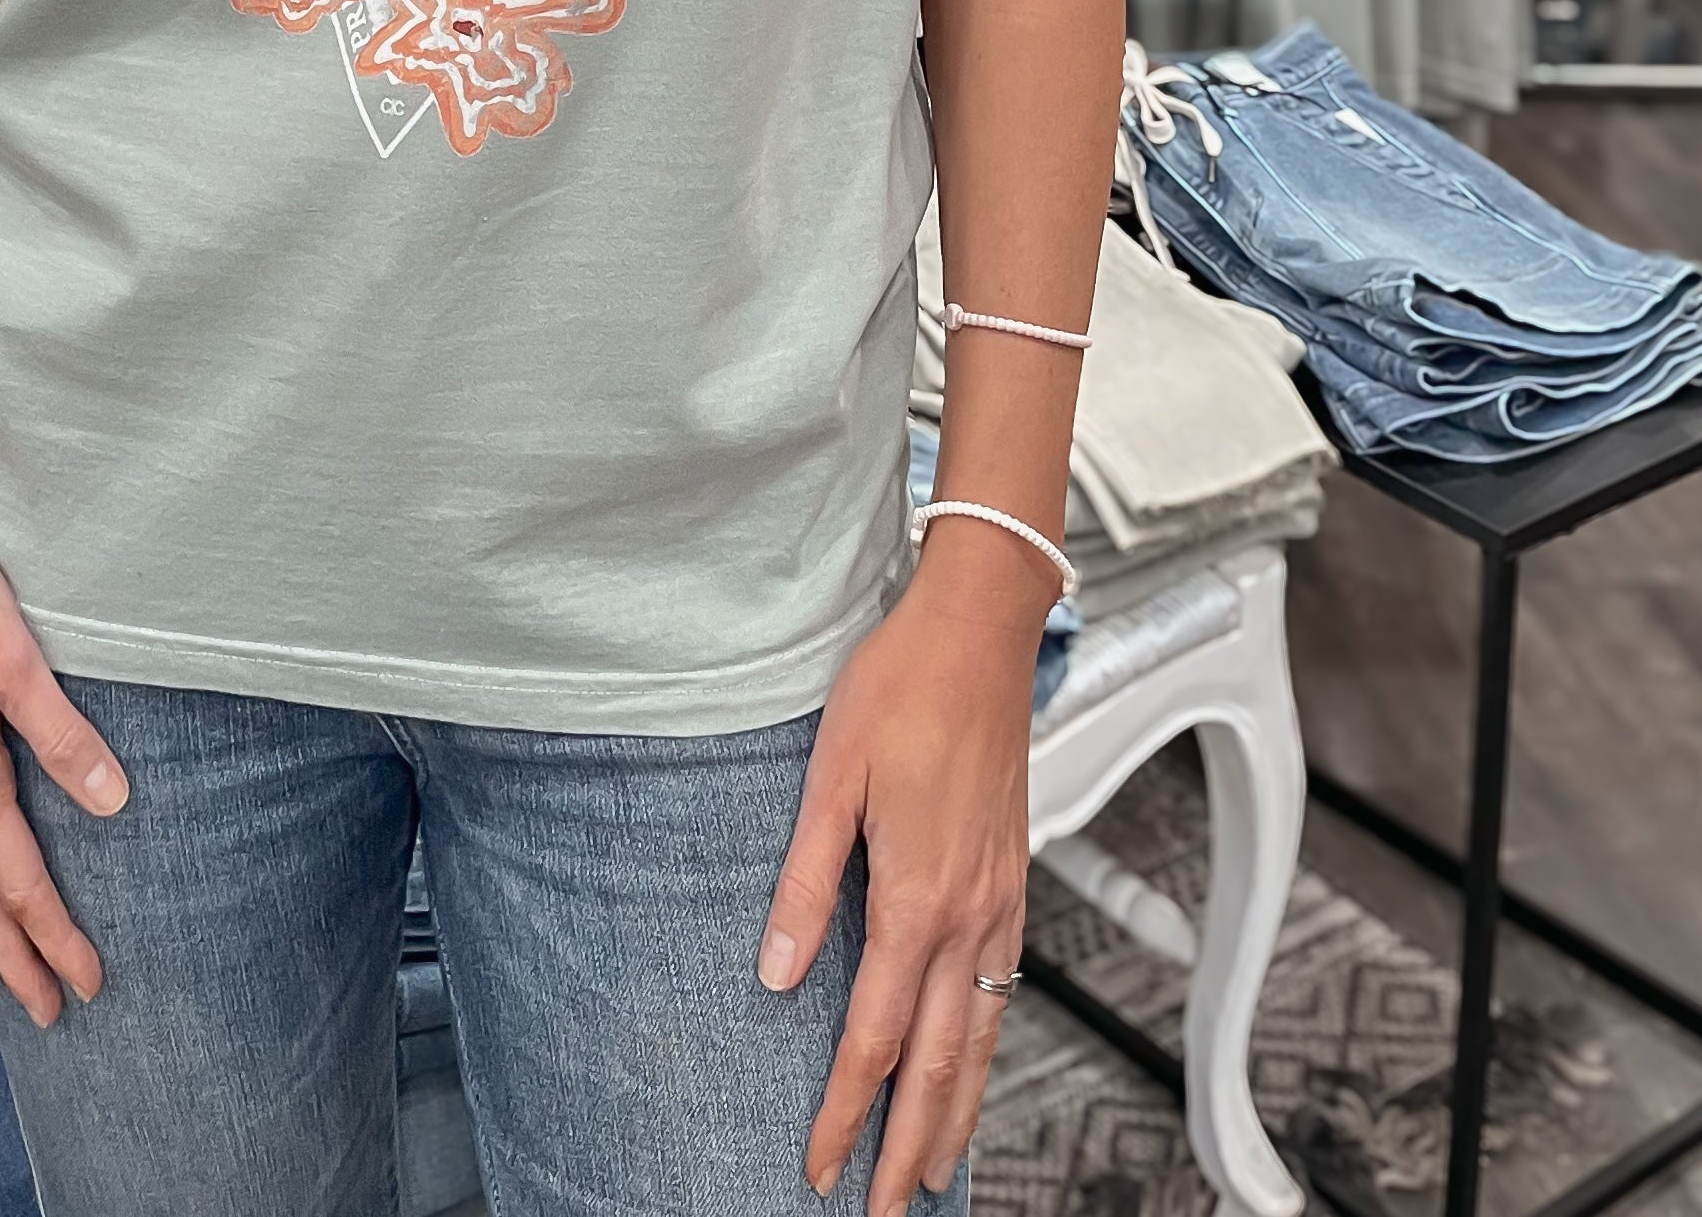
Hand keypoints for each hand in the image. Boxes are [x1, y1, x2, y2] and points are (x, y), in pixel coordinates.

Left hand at [760, 533, 1045, 1204]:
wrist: (983, 631)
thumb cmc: (903, 685)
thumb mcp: (829, 772)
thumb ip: (802, 878)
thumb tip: (776, 969)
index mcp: (917, 895)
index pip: (873, 1036)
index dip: (845, 1112)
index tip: (818, 1164)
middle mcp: (970, 915)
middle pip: (938, 1064)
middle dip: (910, 1148)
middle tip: (885, 1210)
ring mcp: (1001, 903)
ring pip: (982, 1041)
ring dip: (956, 1116)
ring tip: (934, 1174)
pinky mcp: (1013, 883)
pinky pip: (1005, 995)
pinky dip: (989, 1053)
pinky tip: (973, 1068)